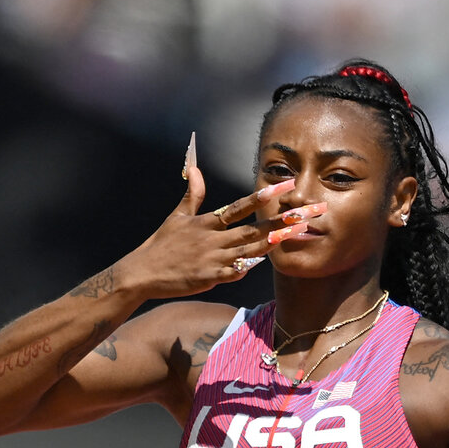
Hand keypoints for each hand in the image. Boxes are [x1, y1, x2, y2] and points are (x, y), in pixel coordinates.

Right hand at [115, 166, 309, 299]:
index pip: (240, 206)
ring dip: (273, 241)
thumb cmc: (161, 245)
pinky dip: (248, 267)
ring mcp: (212, 259)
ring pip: (249, 250)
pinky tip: (265, 261)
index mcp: (207, 222)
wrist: (142, 272)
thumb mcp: (176, 216)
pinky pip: (234, 272)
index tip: (285, 186)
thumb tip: (196, 169)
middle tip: (306, 213)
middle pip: (253, 228)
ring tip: (296, 232)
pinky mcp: (208, 278)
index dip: (263, 196)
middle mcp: (213, 239)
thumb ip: (192, 194)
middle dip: (281, 220)